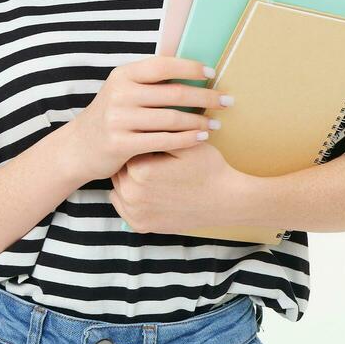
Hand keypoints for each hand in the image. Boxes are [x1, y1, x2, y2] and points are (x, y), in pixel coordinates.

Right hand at [62, 55, 231, 184]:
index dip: (191, 68)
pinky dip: (187, 139)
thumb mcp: (122, 90)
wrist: (78, 148)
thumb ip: (149, 81)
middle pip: (173, 93)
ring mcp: (119, 119)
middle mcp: (120, 94)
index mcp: (123, 75)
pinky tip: (202, 138)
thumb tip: (190, 69)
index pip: (163, 65)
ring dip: (200, 121)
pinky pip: (163, 141)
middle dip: (205, 97)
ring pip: (171, 119)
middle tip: (227, 101)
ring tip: (217, 123)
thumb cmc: (111, 116)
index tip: (212, 74)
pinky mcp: (121, 144)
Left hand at [109, 141, 248, 234]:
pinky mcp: (141, 225)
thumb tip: (139, 118)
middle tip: (153, 161)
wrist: (226, 201)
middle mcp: (132, 194)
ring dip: (128, 180)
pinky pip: (122, 207)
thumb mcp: (186, 143)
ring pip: (119, 188)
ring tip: (151, 176)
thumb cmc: (208, 169)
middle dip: (132, 162)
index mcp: (140, 170)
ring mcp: (135, 212)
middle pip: (120, 169)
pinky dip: (129, 199)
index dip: (140, 144)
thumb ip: (160, 132)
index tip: (152, 145)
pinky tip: (147, 191)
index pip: (128, 148)